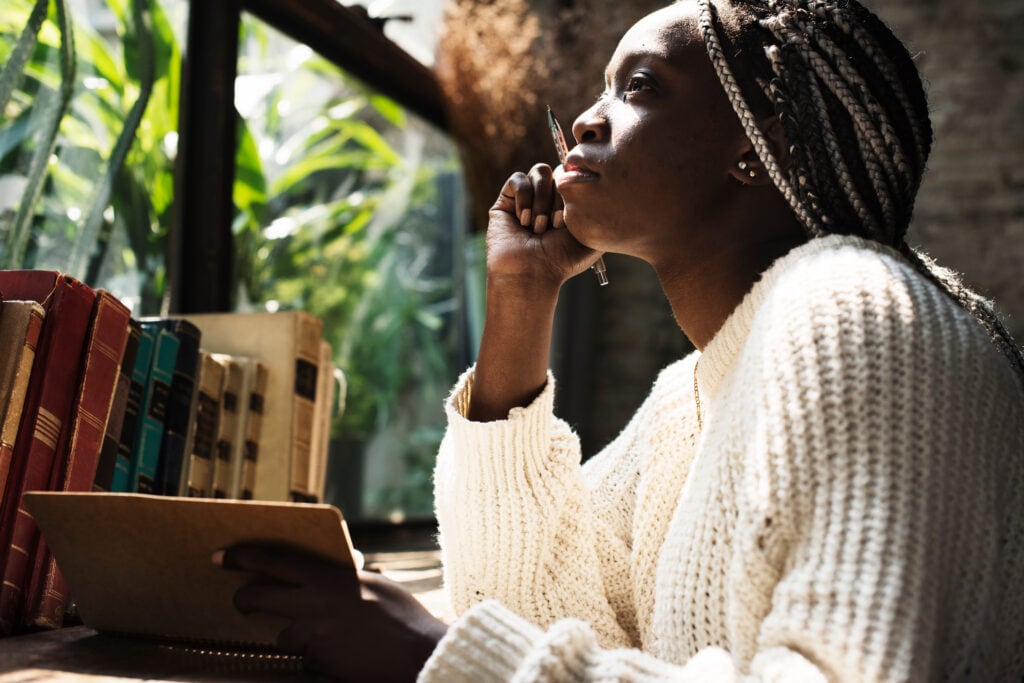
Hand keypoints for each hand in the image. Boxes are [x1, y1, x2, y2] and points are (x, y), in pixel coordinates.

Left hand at [215, 543, 446, 681]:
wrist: (418, 655)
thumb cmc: (405, 617)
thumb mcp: (377, 585)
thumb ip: (351, 577)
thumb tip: (345, 566)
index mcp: (329, 577)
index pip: (273, 561)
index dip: (242, 557)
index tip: (219, 556)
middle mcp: (314, 604)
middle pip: (259, 597)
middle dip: (245, 600)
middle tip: (241, 602)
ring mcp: (314, 636)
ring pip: (283, 635)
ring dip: (293, 636)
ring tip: (322, 636)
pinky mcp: (318, 663)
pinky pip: (305, 658)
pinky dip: (315, 656)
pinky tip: (338, 654)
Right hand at [486, 163, 600, 291]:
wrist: (531, 274)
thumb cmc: (562, 261)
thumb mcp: (593, 236)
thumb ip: (602, 211)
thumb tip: (599, 185)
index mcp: (569, 205)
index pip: (576, 177)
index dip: (575, 191)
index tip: (571, 220)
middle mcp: (549, 199)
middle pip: (559, 172)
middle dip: (560, 200)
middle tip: (555, 227)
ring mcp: (527, 198)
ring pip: (540, 171)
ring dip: (542, 200)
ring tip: (538, 227)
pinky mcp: (506, 201)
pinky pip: (518, 179)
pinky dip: (524, 198)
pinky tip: (524, 221)